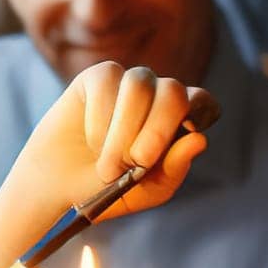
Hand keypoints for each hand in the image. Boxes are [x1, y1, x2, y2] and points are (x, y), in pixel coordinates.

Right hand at [10, 62, 209, 223]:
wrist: (63, 188)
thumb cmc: (112, 189)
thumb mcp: (149, 190)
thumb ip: (174, 168)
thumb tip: (200, 139)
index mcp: (181, 120)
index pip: (203, 103)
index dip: (197, 115)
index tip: (185, 136)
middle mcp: (159, 95)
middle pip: (173, 91)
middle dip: (157, 128)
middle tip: (138, 162)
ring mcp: (130, 82)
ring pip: (139, 85)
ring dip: (123, 130)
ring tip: (109, 167)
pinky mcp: (99, 77)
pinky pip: (106, 83)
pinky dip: (99, 119)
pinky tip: (91, 141)